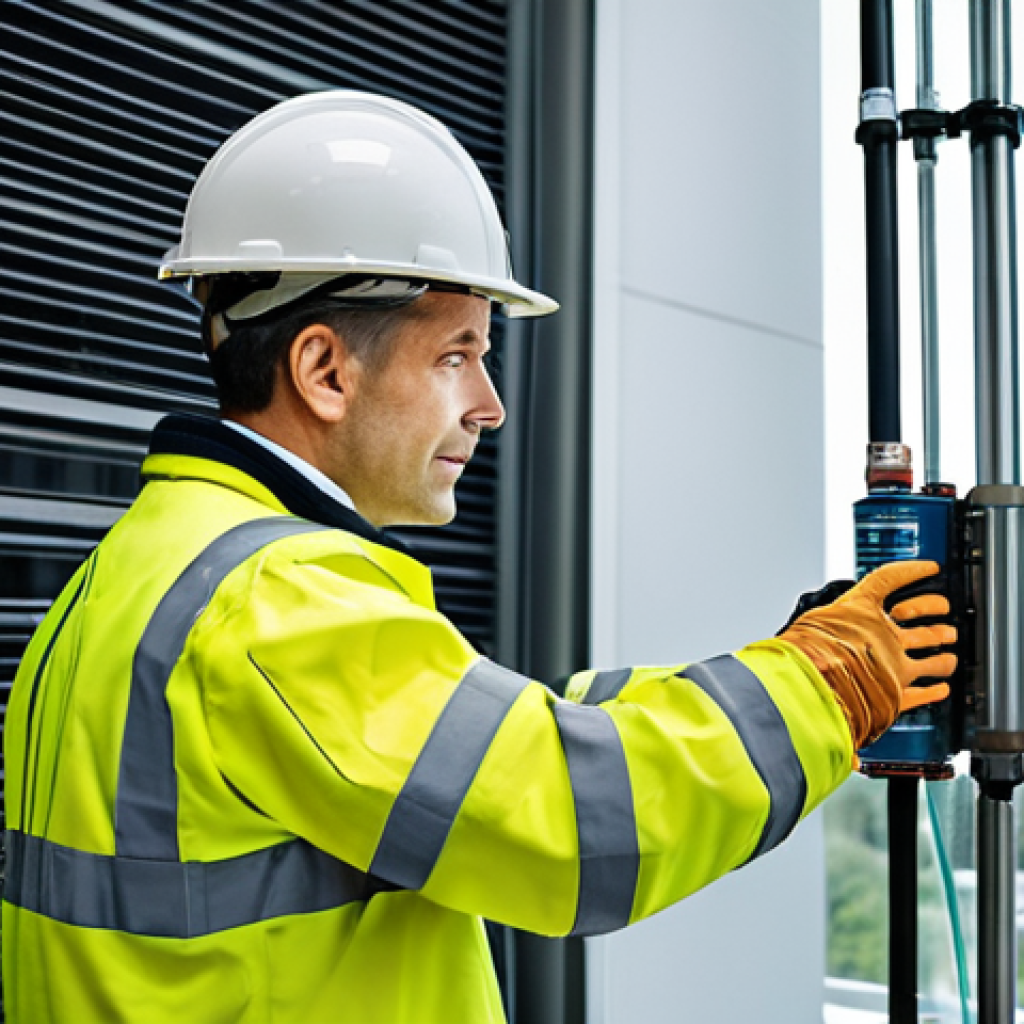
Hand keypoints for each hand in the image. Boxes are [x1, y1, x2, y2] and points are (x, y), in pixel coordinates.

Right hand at [781, 560, 956, 749]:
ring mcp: (895, 666)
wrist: (811, 686)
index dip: (911, 571)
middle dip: (936, 610)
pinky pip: (924, 694)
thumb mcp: (807, 622)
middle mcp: (885, 637)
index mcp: (861, 612)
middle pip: (923, 617)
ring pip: (934, 659)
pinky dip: (935, 691)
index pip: (890, 580)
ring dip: (944, 657)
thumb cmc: (804, 653)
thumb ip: (820, 622)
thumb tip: (811, 624)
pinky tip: (942, 690)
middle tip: (944, 608)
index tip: (929, 567)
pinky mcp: (896, 695)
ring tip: (949, 654)